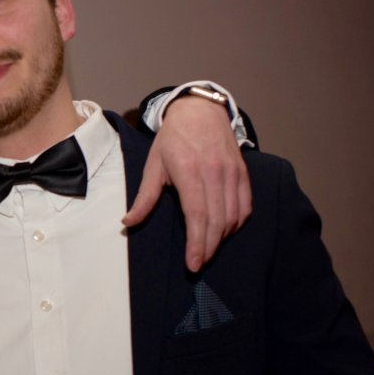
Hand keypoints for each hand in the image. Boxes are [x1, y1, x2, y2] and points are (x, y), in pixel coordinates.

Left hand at [123, 95, 250, 270]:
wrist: (200, 111)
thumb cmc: (173, 139)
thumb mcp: (153, 165)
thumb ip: (144, 197)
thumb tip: (128, 222)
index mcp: (190, 172)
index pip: (198, 215)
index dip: (197, 243)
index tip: (193, 263)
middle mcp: (215, 173)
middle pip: (217, 221)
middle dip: (208, 247)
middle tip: (198, 264)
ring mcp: (232, 173)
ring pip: (233, 216)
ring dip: (221, 237)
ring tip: (207, 249)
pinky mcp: (243, 173)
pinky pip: (245, 206)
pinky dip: (236, 223)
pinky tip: (224, 230)